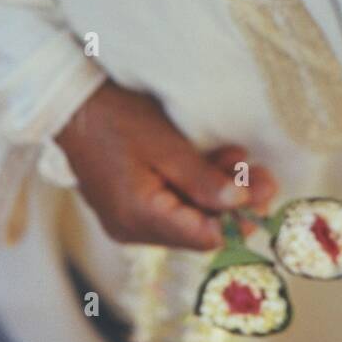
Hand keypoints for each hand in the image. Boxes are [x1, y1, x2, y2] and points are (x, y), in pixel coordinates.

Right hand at [54, 80, 277, 250]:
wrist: (73, 104)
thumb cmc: (119, 118)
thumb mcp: (168, 145)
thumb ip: (204, 181)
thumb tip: (242, 205)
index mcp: (140, 218)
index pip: (203, 237)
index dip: (240, 219)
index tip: (268, 193)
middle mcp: (131, 230)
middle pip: (196, 228)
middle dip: (232, 201)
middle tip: (264, 172)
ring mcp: (126, 220)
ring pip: (185, 216)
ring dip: (215, 190)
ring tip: (238, 157)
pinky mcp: (125, 206)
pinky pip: (168, 205)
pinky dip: (192, 187)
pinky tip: (211, 161)